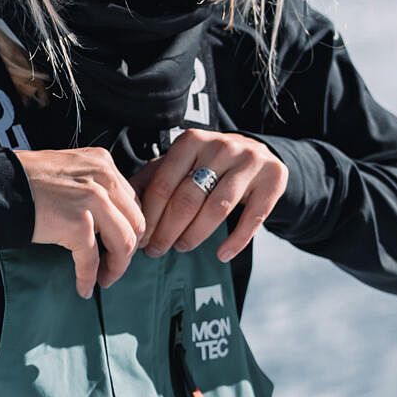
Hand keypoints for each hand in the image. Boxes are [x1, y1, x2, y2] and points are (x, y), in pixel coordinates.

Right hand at [11, 148, 146, 298]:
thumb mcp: (70, 169)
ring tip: (105, 279)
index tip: (122, 246)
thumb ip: (94, 184)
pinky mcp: (77, 224)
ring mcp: (92, 200)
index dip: (131, 228)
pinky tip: (84, 288)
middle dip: (129, 250)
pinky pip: (92, 260)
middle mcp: (103, 178)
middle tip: (115, 266)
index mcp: (103, 163)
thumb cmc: (26, 180)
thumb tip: (110, 218)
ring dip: (116, 267)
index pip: (132, 201)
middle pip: (136, 222)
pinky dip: (89, 278)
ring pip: (123, 243)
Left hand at [136, 130, 288, 263]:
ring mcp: (250, 161)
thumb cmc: (208, 164)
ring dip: (196, 235)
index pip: (163, 184)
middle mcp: (222, 146)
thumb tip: (123, 206)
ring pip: (217, 208)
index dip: (149, 216)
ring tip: (182, 248)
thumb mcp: (181, 164)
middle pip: (188, 198)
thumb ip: (152, 179)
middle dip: (168, 230)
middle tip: (156, 250)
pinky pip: (253, 217)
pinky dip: (236, 241)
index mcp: (192, 141)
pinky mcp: (273, 179)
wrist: (257, 154)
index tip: (140, 239)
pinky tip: (221, 255)